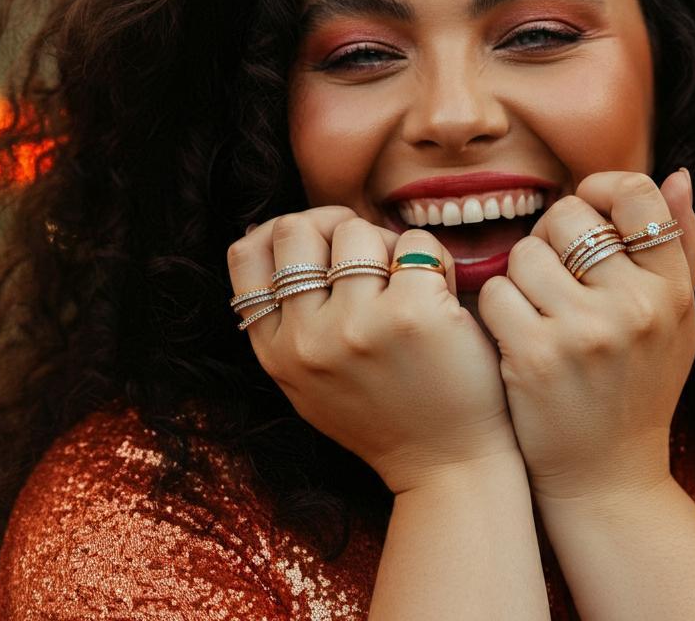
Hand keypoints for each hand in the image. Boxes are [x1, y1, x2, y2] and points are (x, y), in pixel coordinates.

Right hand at [227, 207, 517, 494]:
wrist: (447, 466)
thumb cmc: (384, 411)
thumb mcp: (307, 378)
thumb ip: (285, 318)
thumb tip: (263, 231)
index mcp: (277, 352)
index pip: (247, 254)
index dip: (280, 231)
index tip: (317, 242)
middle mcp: (308, 339)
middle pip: (299, 228)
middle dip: (336, 229)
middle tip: (368, 256)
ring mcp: (358, 326)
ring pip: (358, 232)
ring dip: (388, 245)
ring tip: (407, 282)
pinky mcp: (412, 313)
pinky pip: (415, 244)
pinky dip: (434, 258)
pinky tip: (443, 292)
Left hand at [476, 169, 694, 503]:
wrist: (609, 477)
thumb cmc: (640, 387)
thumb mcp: (678, 321)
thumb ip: (684, 246)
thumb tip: (679, 175)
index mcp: (672, 290)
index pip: (637, 194)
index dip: (602, 187)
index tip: (587, 208)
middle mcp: (635, 306)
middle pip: (568, 216)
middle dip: (551, 236)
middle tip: (554, 270)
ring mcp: (584, 332)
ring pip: (524, 252)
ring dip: (520, 276)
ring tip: (536, 309)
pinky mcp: (535, 356)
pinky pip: (495, 292)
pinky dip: (496, 310)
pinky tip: (514, 335)